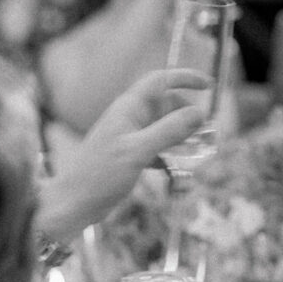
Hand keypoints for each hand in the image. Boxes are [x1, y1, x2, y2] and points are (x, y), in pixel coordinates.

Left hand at [38, 68, 206, 241]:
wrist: (74, 203)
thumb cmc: (100, 174)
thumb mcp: (138, 151)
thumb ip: (169, 131)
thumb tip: (199, 113)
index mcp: (129, 108)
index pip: (160, 81)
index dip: (184, 78)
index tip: (208, 86)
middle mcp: (131, 118)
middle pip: (167, 106)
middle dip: (188, 116)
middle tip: (207, 133)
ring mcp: (131, 137)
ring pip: (165, 129)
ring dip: (182, 138)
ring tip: (198, 152)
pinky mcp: (131, 156)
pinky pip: (158, 149)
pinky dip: (170, 156)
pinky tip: (176, 171)